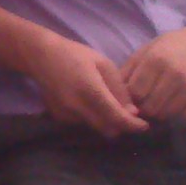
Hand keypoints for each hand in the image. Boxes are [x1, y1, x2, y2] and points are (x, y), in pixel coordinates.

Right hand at [28, 32, 148, 137]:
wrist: (40, 57)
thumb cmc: (75, 55)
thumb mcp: (103, 64)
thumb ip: (119, 89)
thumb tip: (132, 112)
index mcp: (90, 90)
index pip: (117, 117)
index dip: (133, 125)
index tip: (145, 125)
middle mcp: (77, 106)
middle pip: (108, 129)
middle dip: (122, 126)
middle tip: (129, 115)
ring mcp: (66, 114)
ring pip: (96, 128)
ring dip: (106, 122)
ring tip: (107, 105)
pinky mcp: (59, 117)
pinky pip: (83, 124)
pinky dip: (92, 119)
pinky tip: (89, 104)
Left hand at [121, 23, 185, 121]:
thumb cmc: (171, 46)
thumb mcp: (146, 51)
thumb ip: (128, 71)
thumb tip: (112, 93)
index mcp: (156, 60)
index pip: (136, 92)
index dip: (131, 97)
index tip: (132, 96)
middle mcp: (174, 75)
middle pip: (150, 107)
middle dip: (143, 108)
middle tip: (145, 102)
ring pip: (165, 114)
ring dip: (158, 112)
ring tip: (158, 103)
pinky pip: (181, 116)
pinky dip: (174, 114)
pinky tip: (173, 104)